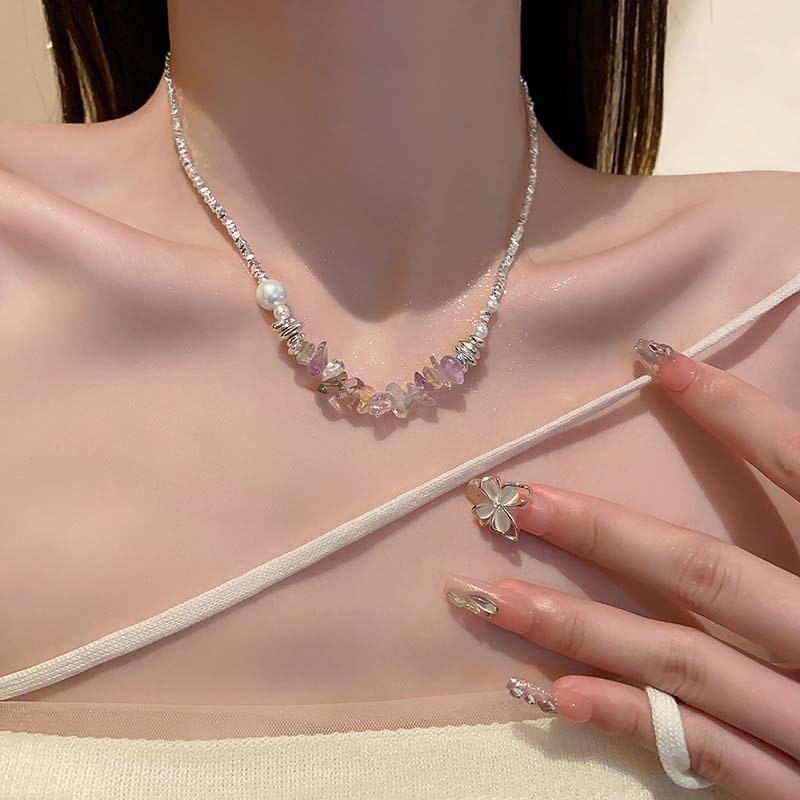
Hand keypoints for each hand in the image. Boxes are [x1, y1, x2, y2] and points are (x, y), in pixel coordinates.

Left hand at [444, 341, 799, 799]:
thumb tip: (780, 444)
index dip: (737, 417)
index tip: (662, 364)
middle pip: (708, 572)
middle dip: (606, 534)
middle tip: (515, 500)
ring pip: (685, 662)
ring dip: (583, 628)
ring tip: (494, 599)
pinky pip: (711, 755)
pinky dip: (636, 722)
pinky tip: (559, 694)